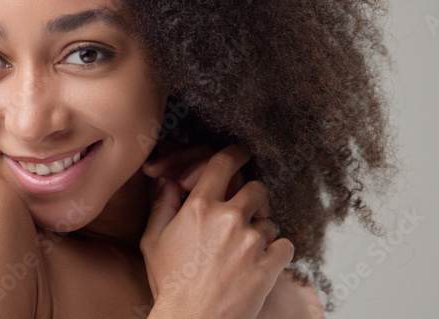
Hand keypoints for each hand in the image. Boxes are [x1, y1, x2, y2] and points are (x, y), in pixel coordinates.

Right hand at [141, 144, 294, 318]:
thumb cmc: (170, 284)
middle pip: (256, 188)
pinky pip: (285, 245)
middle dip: (253, 197)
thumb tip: (169, 182)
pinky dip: (276, 252)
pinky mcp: (268, 265)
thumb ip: (162, 205)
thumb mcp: (153, 241)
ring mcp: (250, 242)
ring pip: (269, 220)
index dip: (236, 154)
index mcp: (199, 207)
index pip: (224, 163)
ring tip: (244, 250)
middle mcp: (228, 218)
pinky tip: (260, 262)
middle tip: (246, 212)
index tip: (242, 155)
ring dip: (261, 230)